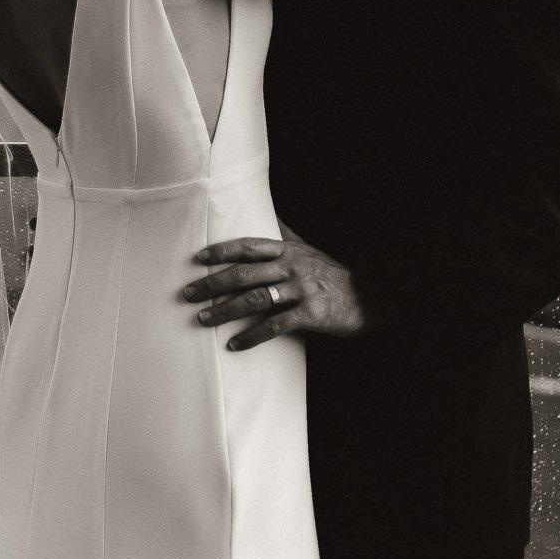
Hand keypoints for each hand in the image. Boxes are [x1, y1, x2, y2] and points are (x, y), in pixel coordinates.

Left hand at [181, 231, 367, 348]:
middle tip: (187, 293)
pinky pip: (274, 326)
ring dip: (224, 310)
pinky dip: (251, 336)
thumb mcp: (309, 250)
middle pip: (243, 273)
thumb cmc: (334, 274)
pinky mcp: (310, 314)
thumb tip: (271, 214)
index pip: (248, 246)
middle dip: (212, 283)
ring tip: (202, 319)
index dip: (222, 250)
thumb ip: (286, 235)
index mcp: (288, 251)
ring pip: (254, 299)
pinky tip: (234, 344)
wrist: (372, 295)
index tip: (198, 257)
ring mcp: (301, 290)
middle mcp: (291, 267)